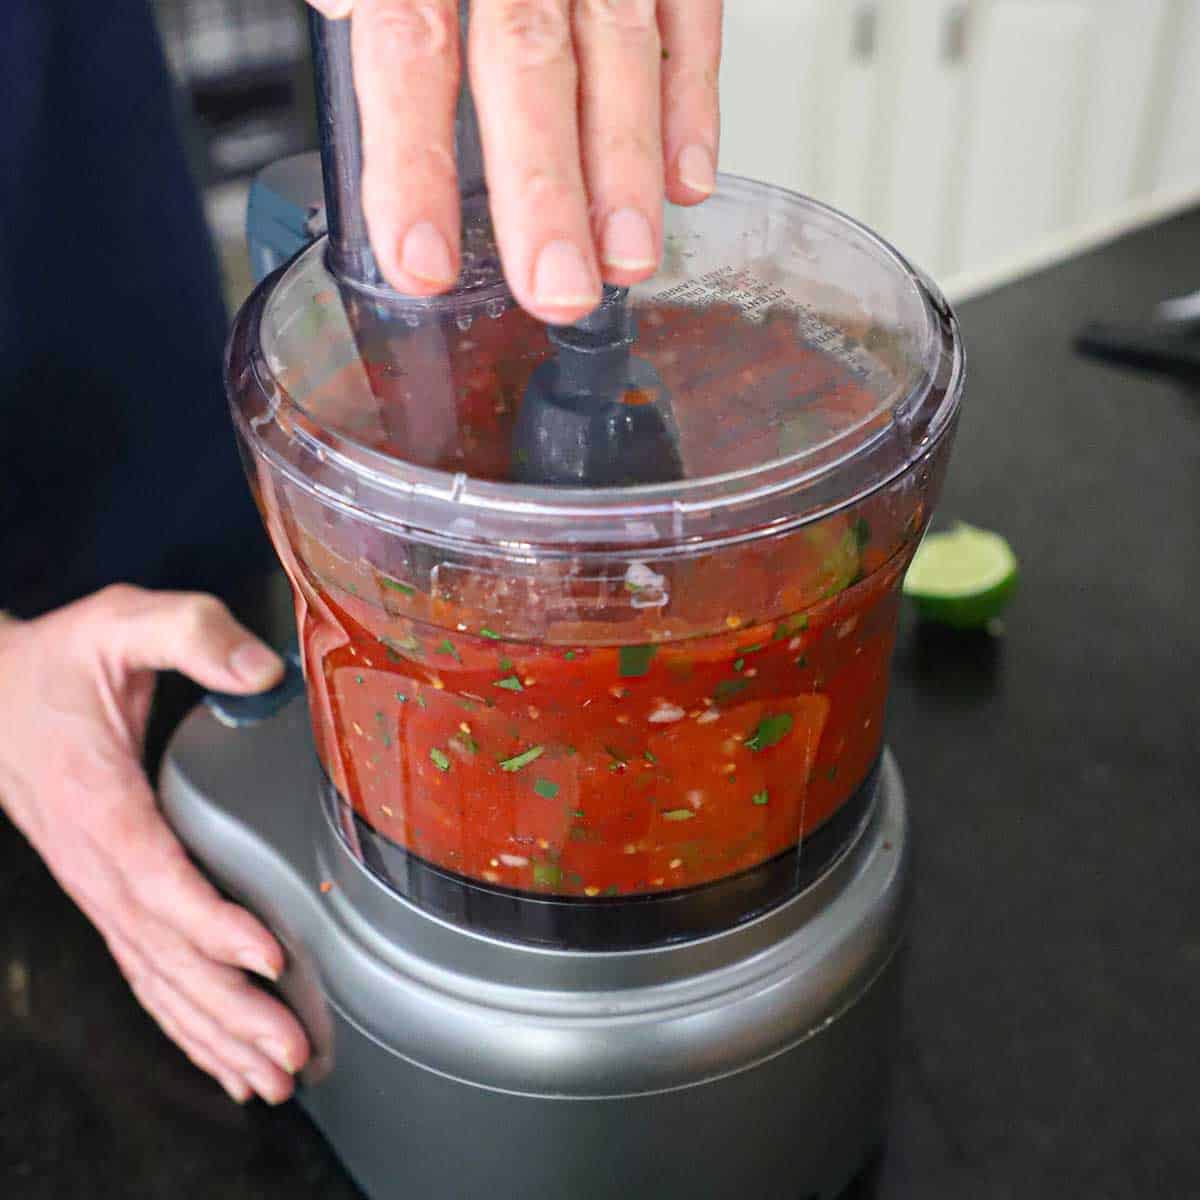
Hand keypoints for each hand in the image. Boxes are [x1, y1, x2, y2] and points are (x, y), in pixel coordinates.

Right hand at [0, 587, 309, 1105]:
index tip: (265, 955)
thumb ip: (193, 634)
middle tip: (288, 1051)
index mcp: (100, 799)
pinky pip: (144, 970)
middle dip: (228, 1007)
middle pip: (162, 950)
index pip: (155, 873)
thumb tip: (262, 670)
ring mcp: (99, 887)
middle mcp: (96, 860)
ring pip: (154, 976)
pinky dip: (182, 1021)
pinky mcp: (109, 895)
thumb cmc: (62, 663)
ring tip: (270, 1076)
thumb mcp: (123, 622)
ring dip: (212, 1030)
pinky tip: (220, 1057)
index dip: (209, 920)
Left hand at [307, 0, 723, 323]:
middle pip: (528, 61)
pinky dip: (693, 96)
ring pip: (618, 46)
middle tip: (557, 286)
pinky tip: (686, 177)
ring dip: (628, 165)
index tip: (423, 261)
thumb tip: (345, 13)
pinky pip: (689, 11)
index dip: (415, 163)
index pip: (409, 48)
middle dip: (546, 188)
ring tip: (629, 258)